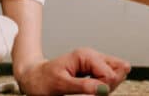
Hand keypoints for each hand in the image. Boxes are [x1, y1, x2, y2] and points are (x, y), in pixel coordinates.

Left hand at [14, 47, 130, 95]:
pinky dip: (102, 86)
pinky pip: (106, 77)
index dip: (104, 87)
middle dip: (108, 85)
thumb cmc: (44, 79)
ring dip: (105, 86)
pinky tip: (93, 89)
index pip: (109, 73)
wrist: (34, 77)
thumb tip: (103, 89)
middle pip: (115, 72)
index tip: (92, 94)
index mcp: (85, 56)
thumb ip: (83, 86)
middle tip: (90, 91)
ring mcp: (93, 63)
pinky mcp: (92, 69)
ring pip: (113, 74)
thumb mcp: (61, 84)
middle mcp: (92, 56)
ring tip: (89, 90)